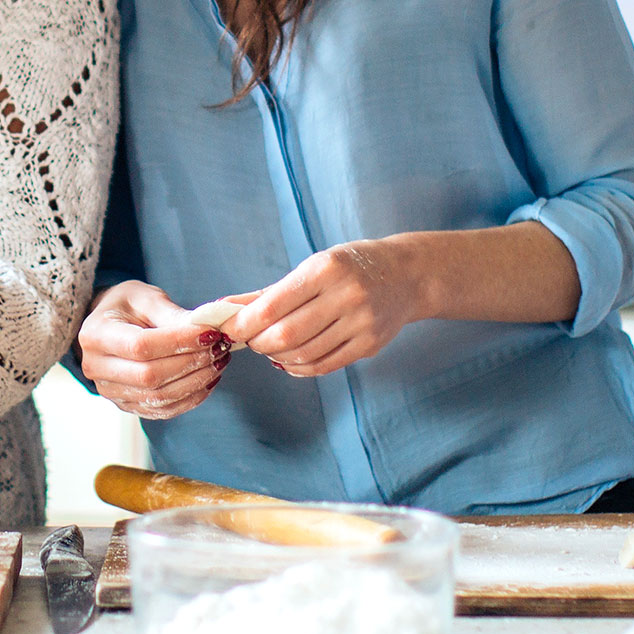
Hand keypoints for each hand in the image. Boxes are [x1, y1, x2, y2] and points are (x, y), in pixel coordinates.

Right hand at [77, 280, 243, 419]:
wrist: (108, 326)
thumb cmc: (127, 306)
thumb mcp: (145, 297)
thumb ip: (171, 314)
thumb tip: (205, 329)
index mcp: (95, 335)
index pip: (140, 346)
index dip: (179, 342)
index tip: (210, 332)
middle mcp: (96, 368)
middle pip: (149, 376)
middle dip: (192, 363)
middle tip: (220, 346)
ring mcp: (110, 391)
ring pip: (159, 397)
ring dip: (196, 381)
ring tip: (219, 360)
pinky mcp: (127, 405)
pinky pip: (163, 410)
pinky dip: (191, 397)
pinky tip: (208, 379)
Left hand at [233, 242, 417, 377]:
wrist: (406, 275)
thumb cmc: (349, 266)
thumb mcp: (313, 266)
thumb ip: (270, 291)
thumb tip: (226, 308)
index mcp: (326, 269)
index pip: (274, 305)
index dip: (244, 322)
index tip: (228, 328)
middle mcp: (346, 295)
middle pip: (287, 335)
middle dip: (258, 342)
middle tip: (249, 339)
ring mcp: (361, 323)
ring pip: (304, 354)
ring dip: (276, 356)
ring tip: (269, 346)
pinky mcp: (370, 345)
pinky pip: (324, 366)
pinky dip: (298, 367)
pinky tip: (288, 360)